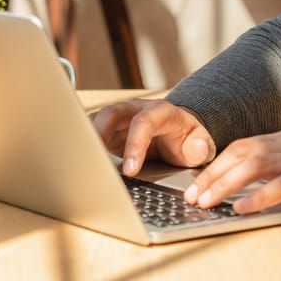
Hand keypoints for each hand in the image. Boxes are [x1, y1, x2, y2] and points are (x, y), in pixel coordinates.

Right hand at [90, 98, 215, 175]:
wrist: (179, 134)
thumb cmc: (187, 140)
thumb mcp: (200, 145)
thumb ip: (201, 148)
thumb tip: (197, 149)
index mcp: (161, 112)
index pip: (144, 122)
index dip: (135, 145)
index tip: (130, 170)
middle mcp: (136, 110)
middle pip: (112, 113)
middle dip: (99, 134)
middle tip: (93, 161)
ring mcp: (120, 117)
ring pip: (96, 119)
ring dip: (86, 138)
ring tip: (80, 163)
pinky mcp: (108, 128)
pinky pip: (90, 130)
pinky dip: (83, 143)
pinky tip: (79, 162)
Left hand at [184, 129, 280, 216]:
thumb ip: (279, 170)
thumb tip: (244, 188)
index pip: (242, 146)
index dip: (216, 164)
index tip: (196, 184)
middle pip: (243, 153)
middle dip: (213, 174)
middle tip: (193, 196)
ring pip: (256, 165)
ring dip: (227, 184)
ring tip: (208, 202)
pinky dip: (259, 196)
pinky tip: (242, 208)